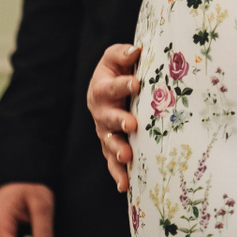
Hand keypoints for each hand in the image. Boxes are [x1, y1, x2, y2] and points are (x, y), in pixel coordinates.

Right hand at [88, 43, 141, 190]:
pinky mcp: (111, 146)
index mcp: (101, 88)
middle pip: (108, 118)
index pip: (112, 86)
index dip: (123, 84)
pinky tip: (125, 185)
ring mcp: (104, 131)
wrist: (107, 89)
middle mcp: (100, 112)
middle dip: (120, 121)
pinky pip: (112, 162)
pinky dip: (118, 174)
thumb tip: (135, 50)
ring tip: (127, 156)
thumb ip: (123, 54)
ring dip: (118, 150)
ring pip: (109, 142)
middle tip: (132, 124)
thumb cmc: (116, 71)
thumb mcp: (115, 58)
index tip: (136, 83)